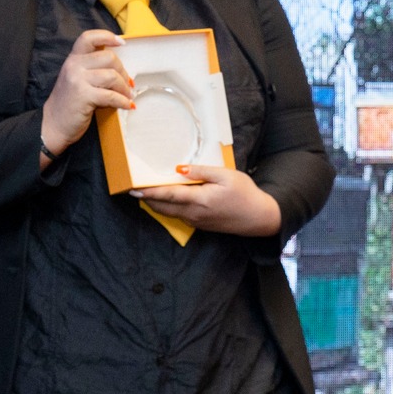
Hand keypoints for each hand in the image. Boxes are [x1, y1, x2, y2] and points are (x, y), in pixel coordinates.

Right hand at [39, 29, 132, 159]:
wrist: (53, 124)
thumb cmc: (69, 103)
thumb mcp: (76, 79)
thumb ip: (91, 69)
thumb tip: (120, 70)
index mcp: (73, 59)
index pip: (88, 38)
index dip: (107, 36)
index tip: (121, 42)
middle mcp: (74, 65)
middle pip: (108, 57)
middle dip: (123, 71)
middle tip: (128, 84)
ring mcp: (77, 80)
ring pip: (112, 76)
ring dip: (124, 88)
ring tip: (127, 96)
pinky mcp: (83, 96)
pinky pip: (111, 95)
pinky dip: (123, 101)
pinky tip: (127, 105)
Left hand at [130, 164, 281, 236]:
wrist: (259, 218)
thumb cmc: (244, 193)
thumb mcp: (226, 175)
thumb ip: (201, 172)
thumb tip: (180, 168)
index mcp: (200, 199)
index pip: (168, 195)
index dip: (149, 192)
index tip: (133, 189)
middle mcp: (195, 213)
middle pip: (163, 207)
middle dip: (147, 199)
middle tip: (133, 190)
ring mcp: (196, 221)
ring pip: (169, 213)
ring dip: (156, 204)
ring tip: (144, 193)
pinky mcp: (200, 225)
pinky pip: (178, 216)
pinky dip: (168, 208)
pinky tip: (166, 199)